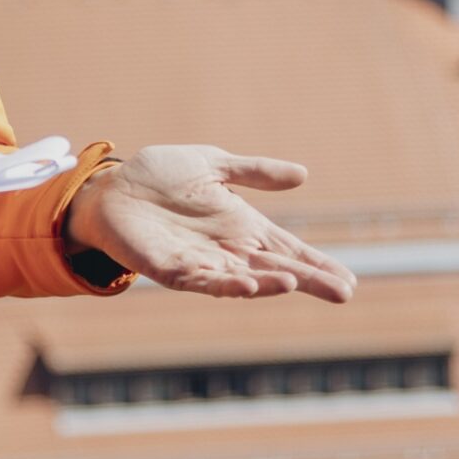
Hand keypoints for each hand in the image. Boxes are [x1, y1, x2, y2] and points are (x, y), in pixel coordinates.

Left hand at [64, 147, 355, 302]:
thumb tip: (303, 174)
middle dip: (307, 281)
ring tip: (295, 284)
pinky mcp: (170, 269)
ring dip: (268, 284)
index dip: (315, 264)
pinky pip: (201, 281)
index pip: (287, 250)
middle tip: (342, 293)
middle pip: (275, 270)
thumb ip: (255, 172)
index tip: (347, 281)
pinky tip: (245, 286)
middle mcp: (227, 250)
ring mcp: (201, 262)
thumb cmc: (161, 177)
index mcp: (242, 226)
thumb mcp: (214, 165)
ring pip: (243, 280)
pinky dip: (224, 285)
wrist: (112, 187)